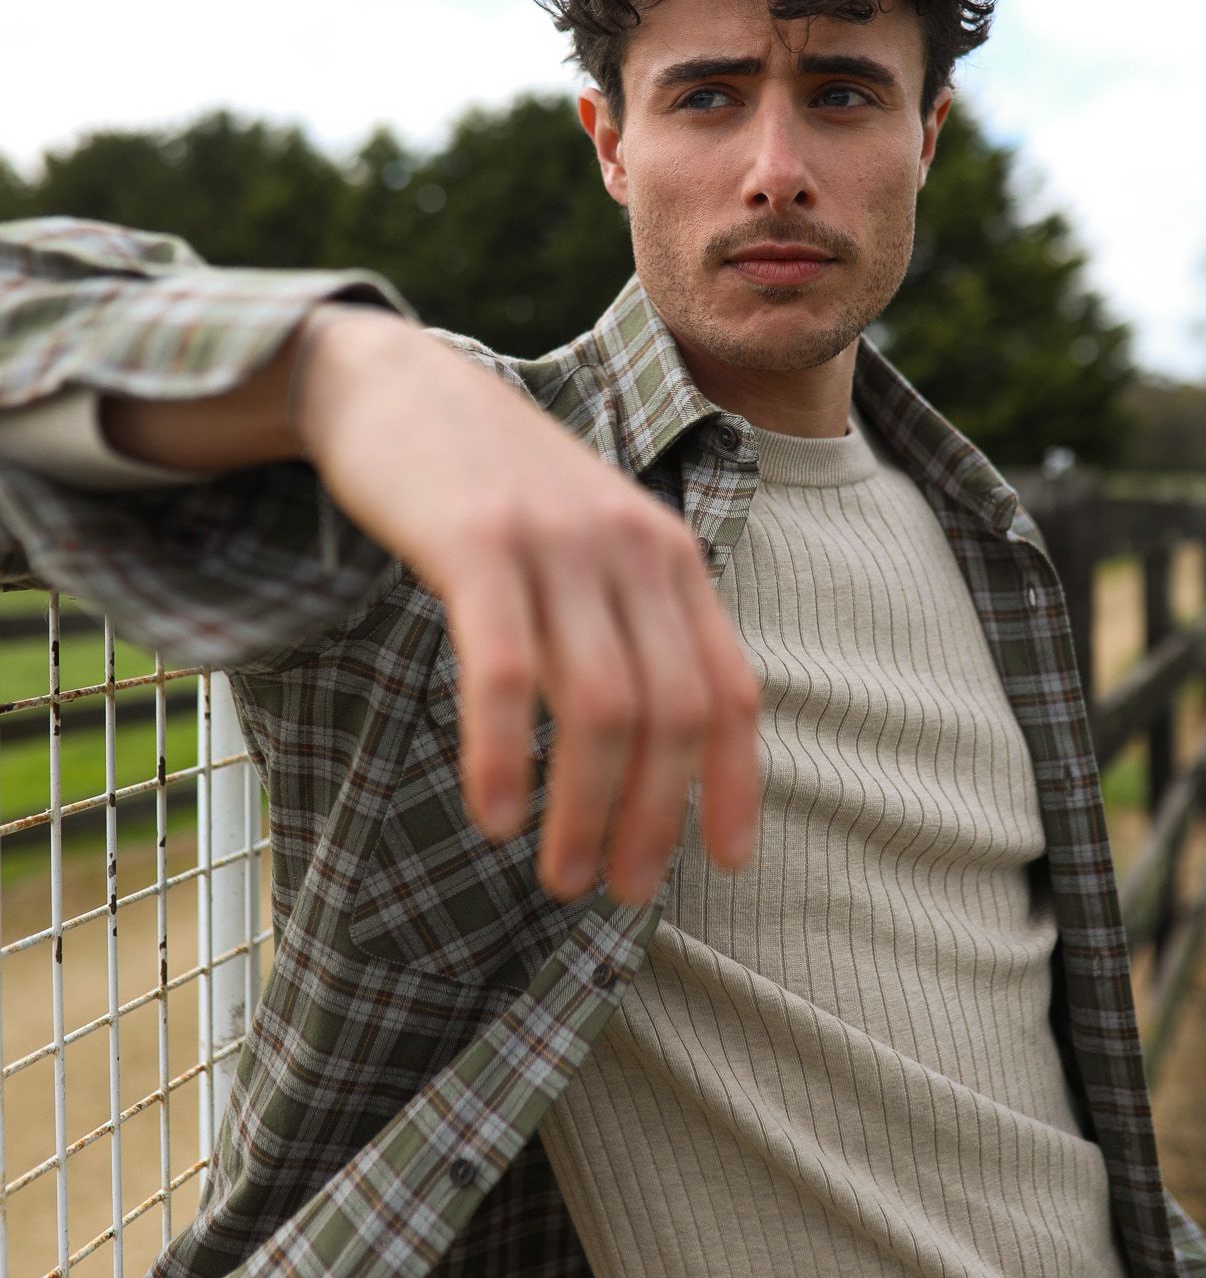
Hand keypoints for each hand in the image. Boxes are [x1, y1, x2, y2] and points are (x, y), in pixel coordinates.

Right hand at [294, 306, 761, 904]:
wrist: (397, 385)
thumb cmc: (495, 490)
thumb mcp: (589, 546)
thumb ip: (630, 626)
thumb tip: (657, 755)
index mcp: (671, 557)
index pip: (732, 689)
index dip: (737, 785)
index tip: (727, 865)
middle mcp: (631, 547)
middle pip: (672, 713)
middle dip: (653, 819)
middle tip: (618, 892)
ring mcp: (556, 542)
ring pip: (601, 706)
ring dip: (586, 809)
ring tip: (561, 875)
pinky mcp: (477, 542)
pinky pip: (503, 672)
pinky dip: (506, 755)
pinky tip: (494, 815)